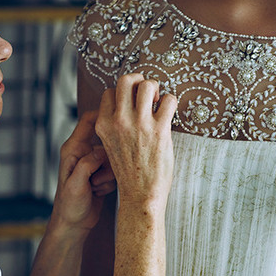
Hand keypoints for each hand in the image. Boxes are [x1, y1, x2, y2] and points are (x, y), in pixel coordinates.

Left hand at [50, 111, 115, 233]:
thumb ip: (87, 164)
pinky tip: (100, 191)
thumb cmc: (68, 205)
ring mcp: (94, 163)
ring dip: (109, 174)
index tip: (119, 119)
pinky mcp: (103, 173)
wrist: (73, 224)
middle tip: (98, 176)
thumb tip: (102, 151)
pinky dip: (111, 181)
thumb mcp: (76, 184)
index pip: (89, 121)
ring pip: (114, 157)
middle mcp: (84, 152)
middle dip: (109, 158)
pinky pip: (116, 170)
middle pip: (108, 140)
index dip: (104, 115)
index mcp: (73, 149)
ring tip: (95, 187)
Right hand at [95, 74, 176, 213]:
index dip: (123, 93)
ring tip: (159, 102)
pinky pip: (169, 100)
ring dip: (157, 89)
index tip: (132, 103)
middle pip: (126, 80)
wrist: (140, 195)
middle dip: (139, 80)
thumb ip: (115, 125)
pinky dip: (171, 102)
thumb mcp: (111, 146)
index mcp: (103, 125)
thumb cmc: (129, 172)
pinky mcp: (159, 130)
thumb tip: (129, 105)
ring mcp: (139, 124)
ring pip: (148, 85)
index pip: (109, 92)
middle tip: (148, 92)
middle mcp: (119, 121)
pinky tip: (169, 113)